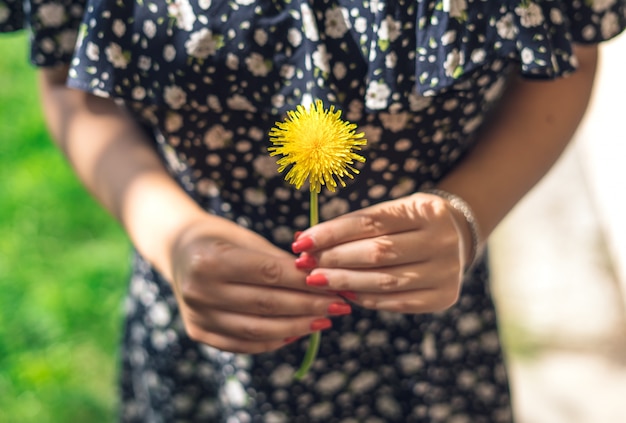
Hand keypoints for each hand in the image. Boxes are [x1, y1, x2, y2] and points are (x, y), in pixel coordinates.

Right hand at [169, 218, 349, 353]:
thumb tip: (320, 280)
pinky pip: (242, 343)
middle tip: (339, 307)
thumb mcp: (247, 240)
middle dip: (308, 307)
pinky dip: (273, 340)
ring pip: (257, 330)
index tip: (335, 287)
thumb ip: (280, 262)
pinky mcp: (197, 331)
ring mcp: (196, 314)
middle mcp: (199, 290)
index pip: (269, 274)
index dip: (306, 283)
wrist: (177, 249)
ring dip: (296, 327)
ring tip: (323, 321)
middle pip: (266, 305)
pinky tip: (296, 332)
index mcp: (210, 259)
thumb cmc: (220, 238)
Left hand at [291, 193, 472, 313]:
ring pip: (383, 281)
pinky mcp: (443, 297)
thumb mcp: (391, 212)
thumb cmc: (409, 222)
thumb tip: (306, 241)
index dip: (332, 233)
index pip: (370, 222)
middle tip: (304, 265)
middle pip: (377, 253)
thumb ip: (354, 226)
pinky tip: (343, 293)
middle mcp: (442, 240)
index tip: (302, 242)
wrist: (456, 237)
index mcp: (427, 210)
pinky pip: (395, 302)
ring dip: (344, 282)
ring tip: (316, 280)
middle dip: (334, 259)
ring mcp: (446, 271)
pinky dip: (365, 299)